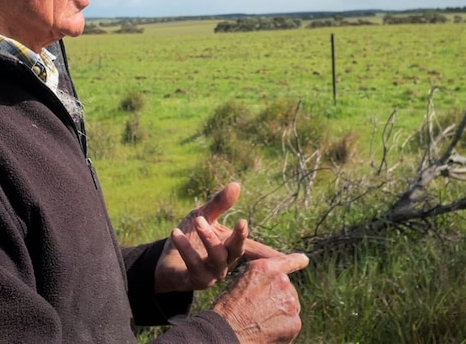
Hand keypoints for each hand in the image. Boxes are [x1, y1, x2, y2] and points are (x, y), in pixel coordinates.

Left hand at [154, 182, 284, 292]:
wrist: (163, 260)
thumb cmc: (188, 237)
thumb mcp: (203, 216)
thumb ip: (219, 204)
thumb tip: (237, 184)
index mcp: (232, 248)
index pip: (258, 251)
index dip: (278, 255)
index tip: (302, 259)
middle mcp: (226, 264)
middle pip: (240, 252)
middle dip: (241, 237)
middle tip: (243, 222)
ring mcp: (212, 275)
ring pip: (218, 259)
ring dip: (209, 238)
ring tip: (198, 219)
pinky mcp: (194, 280)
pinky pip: (194, 265)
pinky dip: (186, 248)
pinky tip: (175, 233)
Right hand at [213, 253, 308, 343]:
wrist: (227, 333)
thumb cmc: (226, 310)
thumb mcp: (239, 283)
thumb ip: (259, 279)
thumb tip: (271, 284)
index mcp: (265, 268)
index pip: (287, 261)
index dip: (296, 261)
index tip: (303, 260)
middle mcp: (281, 281)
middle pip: (287, 289)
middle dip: (278, 298)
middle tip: (260, 310)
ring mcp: (290, 302)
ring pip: (290, 307)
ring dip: (281, 313)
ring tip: (261, 322)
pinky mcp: (295, 322)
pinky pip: (292, 324)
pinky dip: (283, 329)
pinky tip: (267, 332)